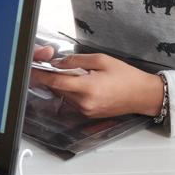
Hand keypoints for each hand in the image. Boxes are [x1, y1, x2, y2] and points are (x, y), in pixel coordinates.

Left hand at [28, 53, 162, 117]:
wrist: (142, 95)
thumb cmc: (127, 77)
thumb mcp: (102, 60)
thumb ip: (77, 60)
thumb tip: (59, 62)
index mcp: (88, 88)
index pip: (56, 81)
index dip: (41, 75)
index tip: (32, 69)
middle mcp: (85, 103)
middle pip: (58, 88)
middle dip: (53, 76)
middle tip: (54, 64)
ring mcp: (86, 110)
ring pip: (63, 95)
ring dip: (62, 83)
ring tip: (76, 73)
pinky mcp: (88, 113)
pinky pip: (72, 101)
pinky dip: (71, 90)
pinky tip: (81, 82)